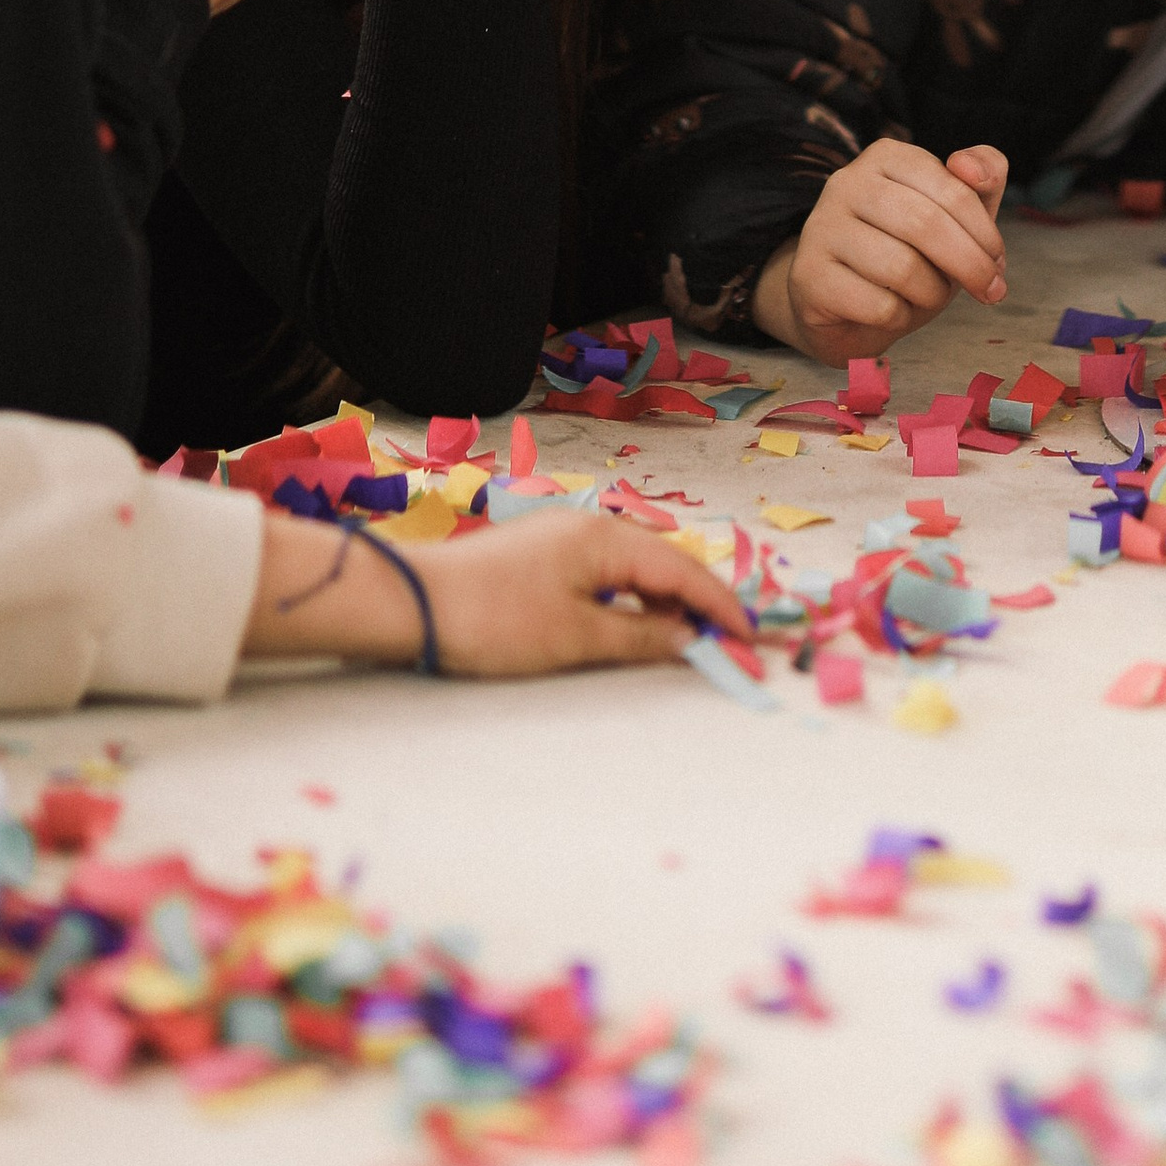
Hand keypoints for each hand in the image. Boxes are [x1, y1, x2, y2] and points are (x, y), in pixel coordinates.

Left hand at [243, 505, 749, 676]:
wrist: (414, 602)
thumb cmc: (496, 620)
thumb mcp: (576, 638)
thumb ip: (640, 638)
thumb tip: (689, 638)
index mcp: (607, 538)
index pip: (682, 571)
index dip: (720, 605)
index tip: (751, 637)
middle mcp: (591, 525)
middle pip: (664, 561)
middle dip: (699, 600)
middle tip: (726, 640)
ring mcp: (564, 535)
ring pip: (634, 566)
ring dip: (663, 600)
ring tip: (684, 639)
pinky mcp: (542, 553)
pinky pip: (606, 570)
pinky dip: (631, 597)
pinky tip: (630, 624)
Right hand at [751, 140, 1009, 361]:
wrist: (843, 304)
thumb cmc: (907, 252)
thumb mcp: (953, 215)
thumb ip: (982, 179)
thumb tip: (972, 167)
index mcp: (886, 156)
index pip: (953, 189)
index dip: (986, 233)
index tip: (998, 263)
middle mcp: (847, 183)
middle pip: (927, 225)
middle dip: (971, 266)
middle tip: (991, 291)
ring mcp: (821, 228)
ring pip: (902, 268)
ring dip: (932, 294)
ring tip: (929, 296)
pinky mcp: (808, 276)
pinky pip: (877, 305)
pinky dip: (899, 317)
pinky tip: (891, 311)